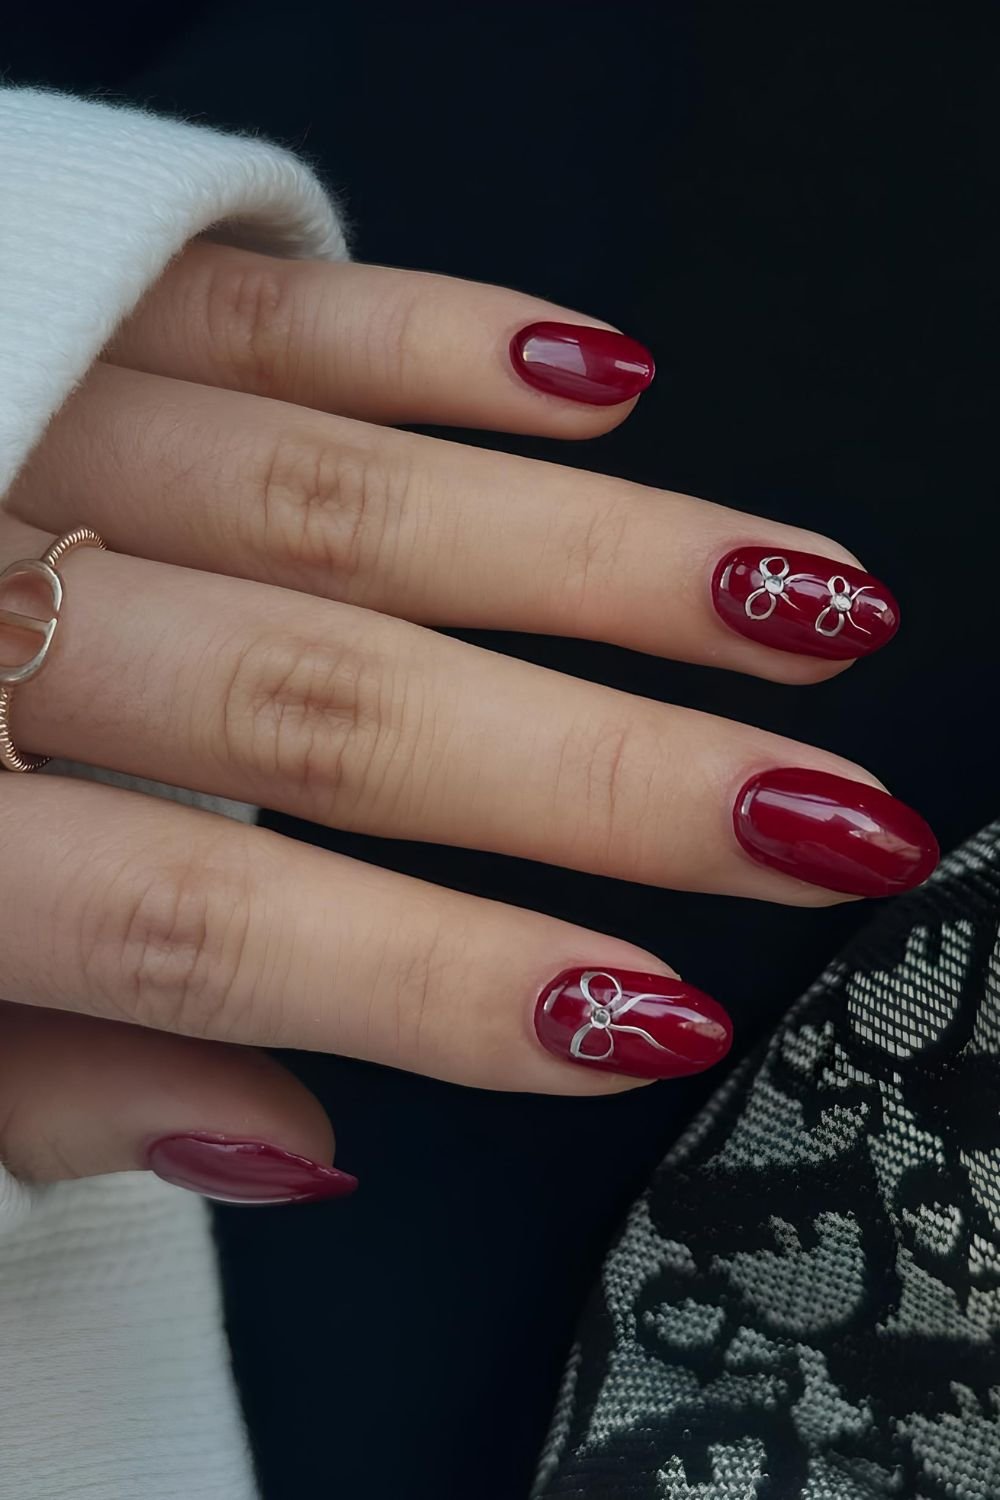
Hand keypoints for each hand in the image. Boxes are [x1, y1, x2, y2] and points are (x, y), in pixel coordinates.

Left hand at [0, 246, 935, 1202]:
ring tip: (791, 601)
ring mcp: (27, 411)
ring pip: (343, 501)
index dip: (439, 981)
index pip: (210, 924)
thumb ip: (42, 1086)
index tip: (651, 1020)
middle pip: (323, 708)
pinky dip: (438, 337)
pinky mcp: (57, 281)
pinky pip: (267, 308)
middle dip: (596, 777)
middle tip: (813, 820)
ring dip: (591, 557)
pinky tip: (603, 378)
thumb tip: (296, 1144)